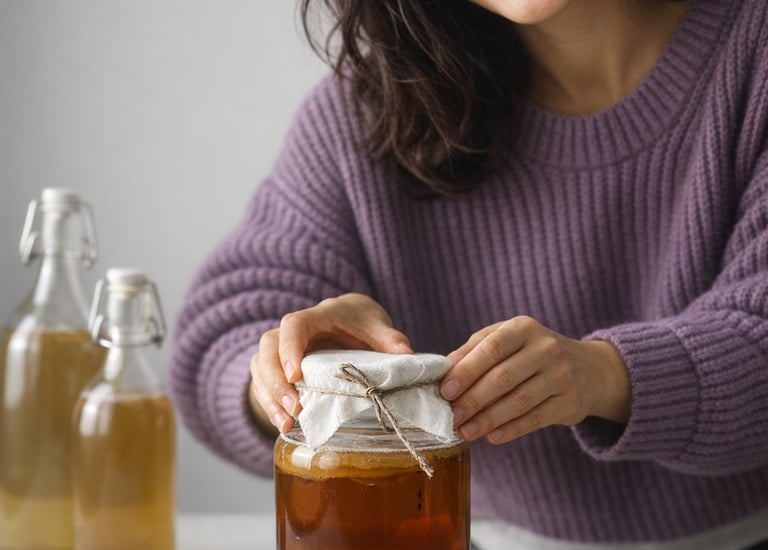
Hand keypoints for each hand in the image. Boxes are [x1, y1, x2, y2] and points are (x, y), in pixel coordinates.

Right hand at [248, 293, 411, 433]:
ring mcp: (279, 349)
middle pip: (268, 348)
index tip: (295, 375)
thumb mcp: (377, 327)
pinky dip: (268, 405)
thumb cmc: (360, 323)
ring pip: (260, 367)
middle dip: (275, 381)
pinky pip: (262, 383)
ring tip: (286, 423)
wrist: (346, 321)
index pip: (293, 325)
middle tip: (294, 408)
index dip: (290, 348)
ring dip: (269, 397)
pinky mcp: (275, 368)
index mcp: (316, 316)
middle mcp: (290, 331)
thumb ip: (390, 339)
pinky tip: (283, 425)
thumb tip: (406, 354)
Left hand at [440, 315, 629, 443]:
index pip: (490, 349)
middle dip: (472, 400)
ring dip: (488, 419)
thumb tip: (443, 370)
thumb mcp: (506, 340)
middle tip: (451, 417)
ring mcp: (561, 375)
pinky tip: (492, 437)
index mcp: (522, 328)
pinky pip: (536, 419)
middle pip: (503, 377)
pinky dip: (511, 430)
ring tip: (466, 432)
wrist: (589, 369)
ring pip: (518, 401)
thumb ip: (474, 350)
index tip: (445, 391)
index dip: (466, 371)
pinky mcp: (570, 402)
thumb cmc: (532, 353)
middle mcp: (545, 348)